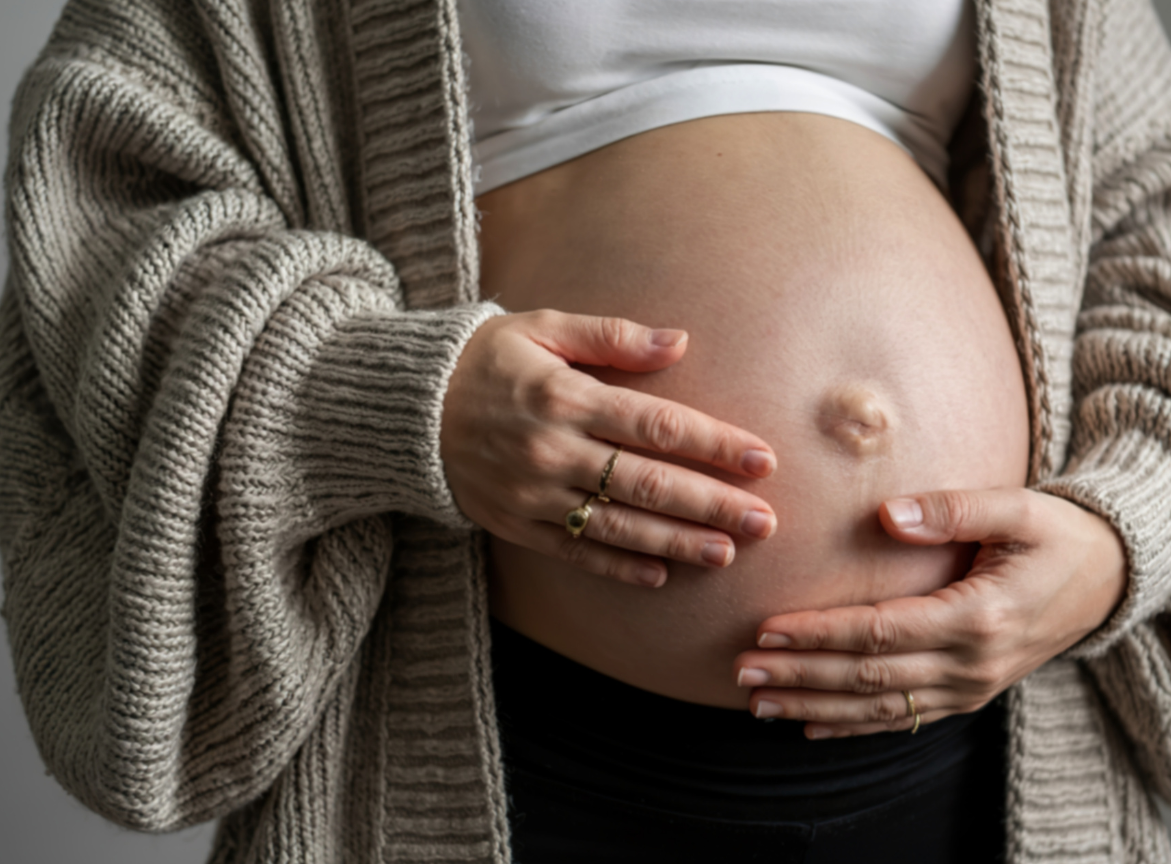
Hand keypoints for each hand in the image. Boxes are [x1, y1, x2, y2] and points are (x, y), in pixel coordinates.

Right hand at [441, 309, 778, 586]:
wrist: (406, 408)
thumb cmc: (489, 359)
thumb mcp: (544, 327)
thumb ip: (613, 336)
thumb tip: (680, 341)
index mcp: (565, 397)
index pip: (656, 425)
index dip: (713, 444)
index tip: (761, 460)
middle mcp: (551, 450)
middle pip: (647, 482)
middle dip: (711, 504)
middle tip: (764, 522)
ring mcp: (532, 494)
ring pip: (617, 525)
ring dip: (676, 542)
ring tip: (726, 555)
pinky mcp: (516, 525)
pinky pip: (575, 553)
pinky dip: (618, 567)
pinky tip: (661, 575)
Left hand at [731, 488, 1125, 736]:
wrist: (1111, 577)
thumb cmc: (1058, 534)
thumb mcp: (1017, 508)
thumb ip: (952, 508)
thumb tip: (886, 513)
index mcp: (980, 615)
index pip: (880, 631)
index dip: (820, 634)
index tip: (768, 628)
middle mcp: (973, 663)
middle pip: (869, 676)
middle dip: (801, 675)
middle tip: (743, 670)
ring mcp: (972, 687)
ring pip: (879, 707)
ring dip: (815, 707)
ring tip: (758, 701)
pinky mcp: (969, 695)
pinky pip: (903, 718)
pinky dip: (853, 726)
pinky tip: (809, 726)